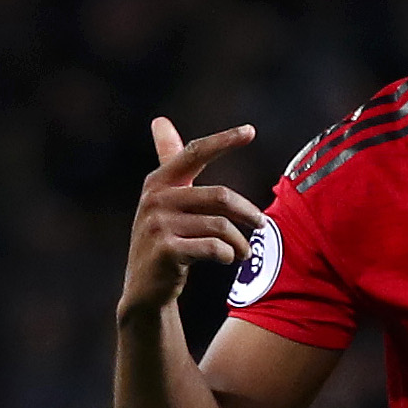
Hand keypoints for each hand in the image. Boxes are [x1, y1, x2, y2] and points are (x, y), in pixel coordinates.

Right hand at [118, 118, 263, 321]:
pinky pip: (214, 247)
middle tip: (262, 225)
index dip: (224, 140)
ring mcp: (158, 225)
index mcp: (159, 181)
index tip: (250, 131)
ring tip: (245, 252)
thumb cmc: (164, 238)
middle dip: (248, 212)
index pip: (195, 152)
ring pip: (220, 226)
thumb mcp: (163, 200)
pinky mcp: (166, 250)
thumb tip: (159, 120)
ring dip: (241, 242)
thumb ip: (168, 162)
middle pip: (220, 196)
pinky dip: (228, 255)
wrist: (145, 287)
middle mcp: (155, 199)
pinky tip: (228, 259)